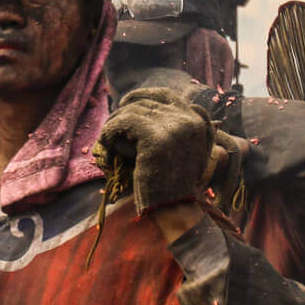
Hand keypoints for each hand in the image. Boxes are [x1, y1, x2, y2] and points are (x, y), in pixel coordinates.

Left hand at [95, 88, 214, 214]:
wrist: (173, 209)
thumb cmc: (173, 186)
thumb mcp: (185, 152)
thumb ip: (178, 130)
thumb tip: (164, 107)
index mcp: (198, 122)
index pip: (167, 95)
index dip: (144, 96)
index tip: (127, 104)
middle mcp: (189, 121)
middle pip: (148, 101)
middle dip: (126, 109)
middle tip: (113, 122)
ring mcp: (174, 128)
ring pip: (133, 110)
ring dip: (115, 122)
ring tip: (107, 138)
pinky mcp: (156, 138)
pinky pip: (124, 122)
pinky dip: (110, 131)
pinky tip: (106, 143)